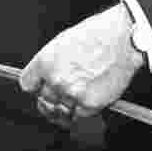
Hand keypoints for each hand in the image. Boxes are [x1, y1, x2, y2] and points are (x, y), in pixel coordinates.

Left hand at [19, 4, 144, 126]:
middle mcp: (56, 79)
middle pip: (43, 100)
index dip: (35, 87)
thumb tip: (49, 75)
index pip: (27, 84)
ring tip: (70, 104)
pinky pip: (78, 116)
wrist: (123, 39)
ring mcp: (72, 93)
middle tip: (57, 98)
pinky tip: (84, 104)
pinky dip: (80, 112)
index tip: (39, 88)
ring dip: (62, 110)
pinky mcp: (90, 104)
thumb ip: (52, 61)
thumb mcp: (64, 41)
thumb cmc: (98, 34)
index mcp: (46, 61)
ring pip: (59, 112)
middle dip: (49, 99)